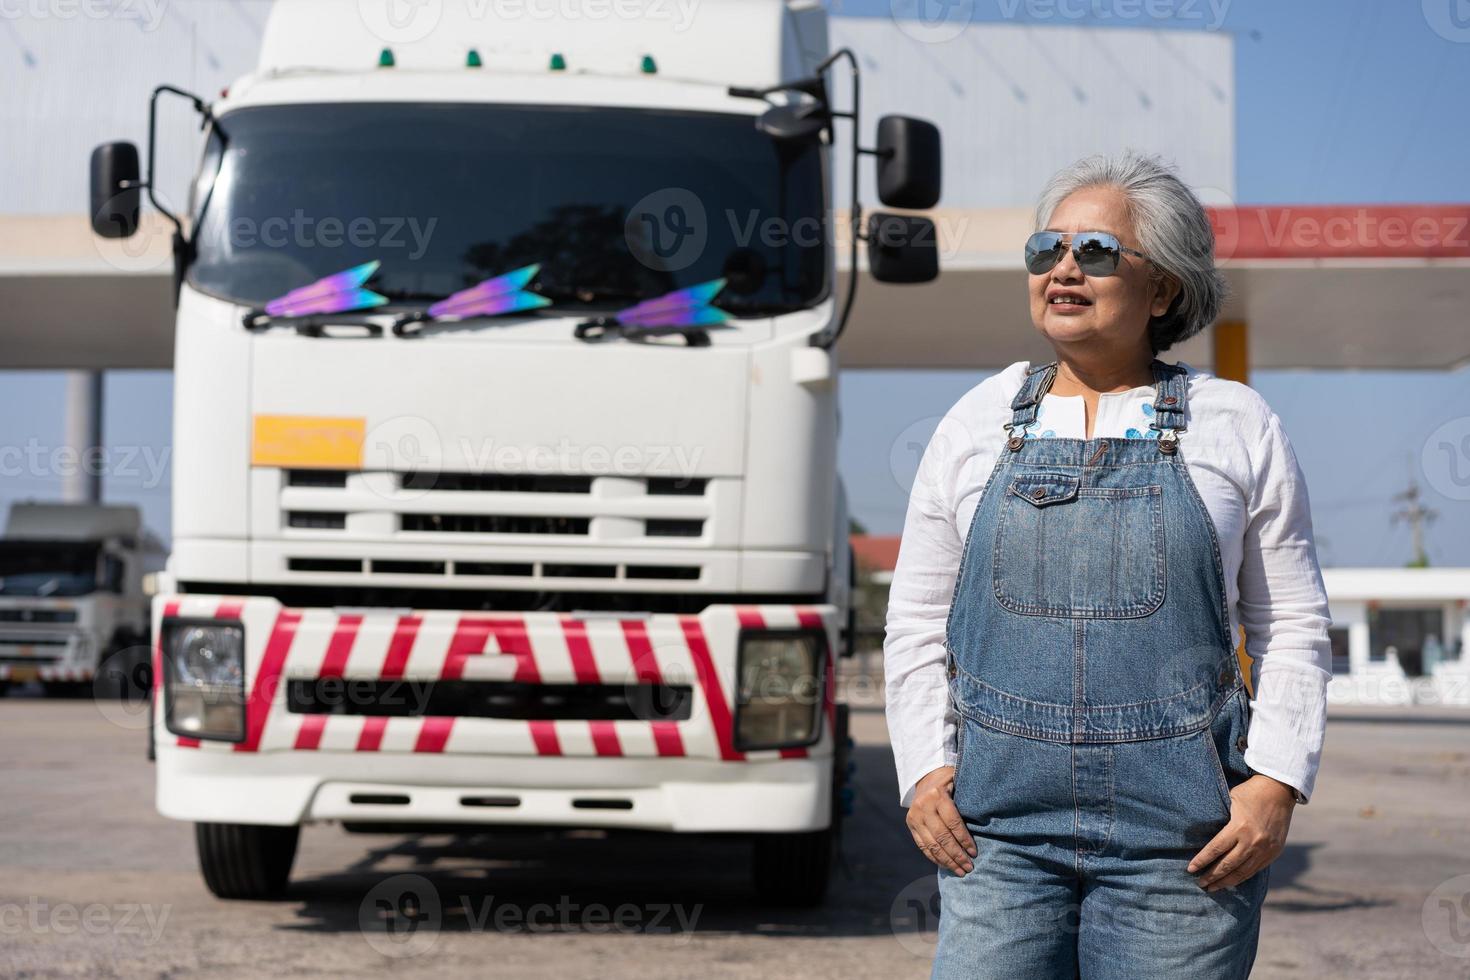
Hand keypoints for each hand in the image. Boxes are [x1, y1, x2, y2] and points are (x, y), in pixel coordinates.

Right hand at [905, 765, 976, 874]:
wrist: (927, 776)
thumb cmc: (951, 782)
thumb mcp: (959, 783)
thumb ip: (968, 801)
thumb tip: (988, 824)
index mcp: (937, 795)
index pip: (953, 823)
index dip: (964, 840)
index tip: (974, 853)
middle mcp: (923, 806)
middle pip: (942, 837)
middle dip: (957, 855)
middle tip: (969, 867)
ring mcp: (914, 816)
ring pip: (932, 844)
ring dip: (947, 861)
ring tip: (960, 871)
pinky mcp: (910, 824)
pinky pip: (923, 845)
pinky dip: (934, 858)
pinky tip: (946, 865)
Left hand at [1187, 773, 1295, 890]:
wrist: (1280, 790)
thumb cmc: (1250, 792)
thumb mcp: (1230, 800)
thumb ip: (1220, 818)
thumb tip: (1203, 832)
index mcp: (1239, 827)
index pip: (1215, 849)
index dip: (1202, 861)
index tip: (1191, 869)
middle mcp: (1252, 841)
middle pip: (1228, 865)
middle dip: (1212, 876)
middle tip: (1200, 884)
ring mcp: (1265, 849)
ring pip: (1242, 872)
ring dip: (1226, 882)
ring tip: (1213, 888)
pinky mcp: (1274, 852)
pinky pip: (1255, 870)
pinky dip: (1242, 877)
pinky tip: (1232, 881)